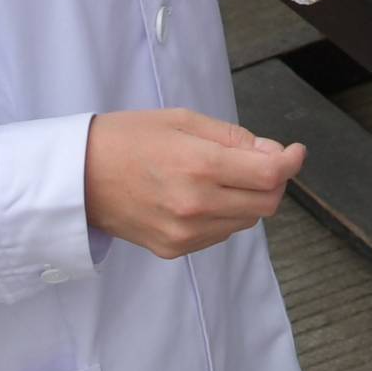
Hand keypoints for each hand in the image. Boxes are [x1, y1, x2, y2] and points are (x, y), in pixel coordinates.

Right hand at [84, 107, 301, 256]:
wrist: (77, 177)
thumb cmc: (127, 138)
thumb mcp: (181, 121)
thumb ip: (233, 138)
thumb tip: (273, 154)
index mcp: (199, 166)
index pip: (269, 175)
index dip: (291, 162)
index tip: (294, 151)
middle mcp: (196, 206)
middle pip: (266, 203)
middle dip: (272, 180)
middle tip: (259, 161)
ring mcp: (185, 234)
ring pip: (246, 221)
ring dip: (248, 199)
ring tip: (221, 176)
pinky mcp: (174, 250)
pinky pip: (220, 234)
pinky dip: (224, 215)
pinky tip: (201, 196)